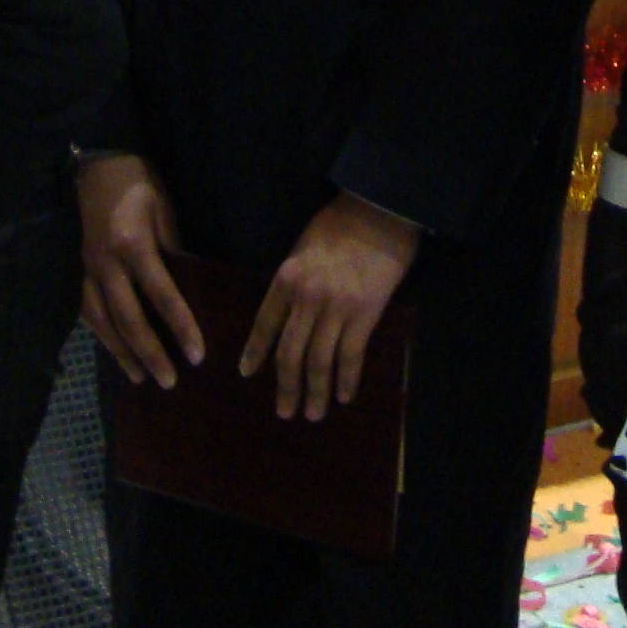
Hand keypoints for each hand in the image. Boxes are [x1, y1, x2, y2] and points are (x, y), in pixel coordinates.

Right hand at [77, 152, 205, 388]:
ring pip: (102, 322)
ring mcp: (88, 270)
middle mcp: (107, 265)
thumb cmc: (140, 185)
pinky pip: (88, 311)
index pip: (162, 297)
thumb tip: (188, 291)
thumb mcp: (166, 213)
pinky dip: (101, 335)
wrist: (98, 164)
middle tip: (169, 382)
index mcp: (134, 246)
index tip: (197, 356)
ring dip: (122, 353)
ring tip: (140, 379)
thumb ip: (173, 253)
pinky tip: (114, 351)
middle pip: (129, 320)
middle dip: (150, 354)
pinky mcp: (78, 271)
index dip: (182, 328)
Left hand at [243, 192, 419, 423]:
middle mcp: (307, 298)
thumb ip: (293, 283)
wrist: (380, 212)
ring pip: (319, 362)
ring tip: (313, 415)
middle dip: (286, 387)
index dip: (255, 352)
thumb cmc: (340, 225)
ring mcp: (338, 308)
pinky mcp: (366, 314)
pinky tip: (342, 397)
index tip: (246, 373)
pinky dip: (345, 380)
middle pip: (290, 353)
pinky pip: (351, 356)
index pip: (265, 325)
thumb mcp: (302, 249)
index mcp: (287, 279)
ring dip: (315, 393)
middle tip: (284, 412)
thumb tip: (286, 316)